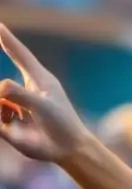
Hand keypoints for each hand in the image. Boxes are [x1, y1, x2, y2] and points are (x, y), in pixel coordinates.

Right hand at [0, 25, 90, 162]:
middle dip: (1, 92)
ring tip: (18, 117)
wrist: (67, 149)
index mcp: (39, 79)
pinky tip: (12, 126)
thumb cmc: (62, 124)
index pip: (20, 54)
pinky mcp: (10, 121)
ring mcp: (17, 105)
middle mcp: (25, 90)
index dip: (8, 39)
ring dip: (0, 107)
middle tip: (29, 105)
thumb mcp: (43, 106)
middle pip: (1, 83)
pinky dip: (0, 120)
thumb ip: (21, 95)